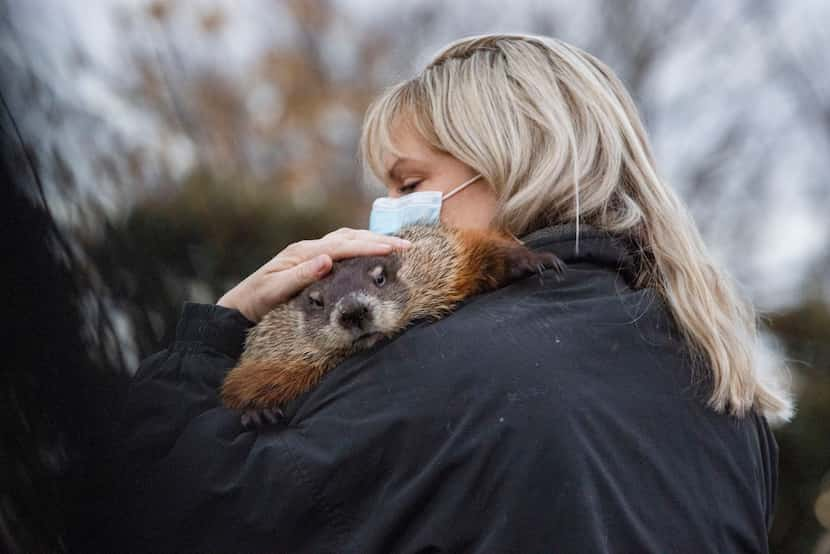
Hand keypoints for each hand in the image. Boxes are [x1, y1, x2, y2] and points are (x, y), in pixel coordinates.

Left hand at [217, 228, 410, 322]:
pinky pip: (342, 248)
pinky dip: (361, 246)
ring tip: (395, 246)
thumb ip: (301, 276)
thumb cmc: (256, 303)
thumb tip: (328, 259)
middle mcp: (308, 249)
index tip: (394, 249)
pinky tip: (371, 252)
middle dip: (379, 239)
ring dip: (372, 239)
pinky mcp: (311, 262)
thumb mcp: (275, 292)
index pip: (343, 246)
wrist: (237, 308)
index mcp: (302, 254)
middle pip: (349, 236)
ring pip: (347, 238)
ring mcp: (309, 254)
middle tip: (407, 246)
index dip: (370, 246)